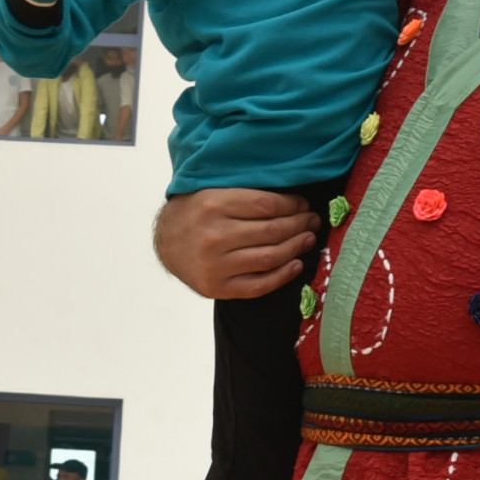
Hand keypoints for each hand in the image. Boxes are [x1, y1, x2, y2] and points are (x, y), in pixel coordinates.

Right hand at [154, 187, 317, 301]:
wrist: (166, 243)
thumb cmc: (195, 213)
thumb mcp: (214, 192)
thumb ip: (246, 193)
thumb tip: (292, 198)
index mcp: (214, 205)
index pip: (267, 205)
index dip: (292, 205)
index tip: (303, 205)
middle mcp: (214, 235)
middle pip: (272, 231)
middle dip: (299, 225)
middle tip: (312, 221)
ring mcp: (215, 265)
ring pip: (270, 257)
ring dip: (296, 248)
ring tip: (307, 239)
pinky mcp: (217, 287)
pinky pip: (258, 285)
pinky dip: (282, 276)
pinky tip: (295, 265)